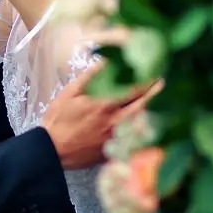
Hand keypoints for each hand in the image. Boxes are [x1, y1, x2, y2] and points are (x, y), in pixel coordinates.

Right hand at [41, 61, 163, 169]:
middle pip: (143, 105)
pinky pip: (133, 138)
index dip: (148, 79)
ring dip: (152, 109)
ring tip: (160, 98)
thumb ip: (90, 77)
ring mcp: (116, 138)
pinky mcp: (113, 150)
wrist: (50, 151)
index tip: (156, 69)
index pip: (134, 88)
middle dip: (154, 92)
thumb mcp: (70, 93)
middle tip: (163, 81)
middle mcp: (114, 121)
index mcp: (104, 104)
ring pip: (141, 122)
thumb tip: (106, 62)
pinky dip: (142, 128)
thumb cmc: (58, 120)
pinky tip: (147, 121)